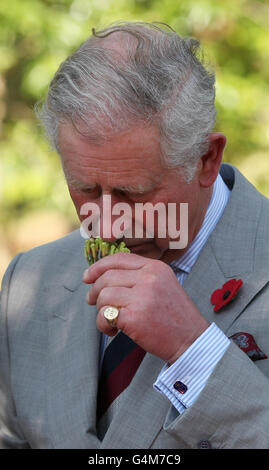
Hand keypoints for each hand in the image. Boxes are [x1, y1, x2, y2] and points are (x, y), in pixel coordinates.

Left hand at [83, 253, 208, 363]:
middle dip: (95, 290)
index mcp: (155, 267)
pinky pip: (105, 315)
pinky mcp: (135, 317)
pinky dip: (103, 325)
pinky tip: (113, 331)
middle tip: (93, 302)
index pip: (118, 259)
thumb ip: (139, 276)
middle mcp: (149, 278)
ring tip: (109, 320)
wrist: (191, 340)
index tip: (87, 277)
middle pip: (107, 277)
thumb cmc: (175, 316)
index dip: (98, 267)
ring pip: (104, 295)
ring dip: (99, 310)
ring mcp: (142, 296)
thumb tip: (104, 276)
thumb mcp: (163, 285)